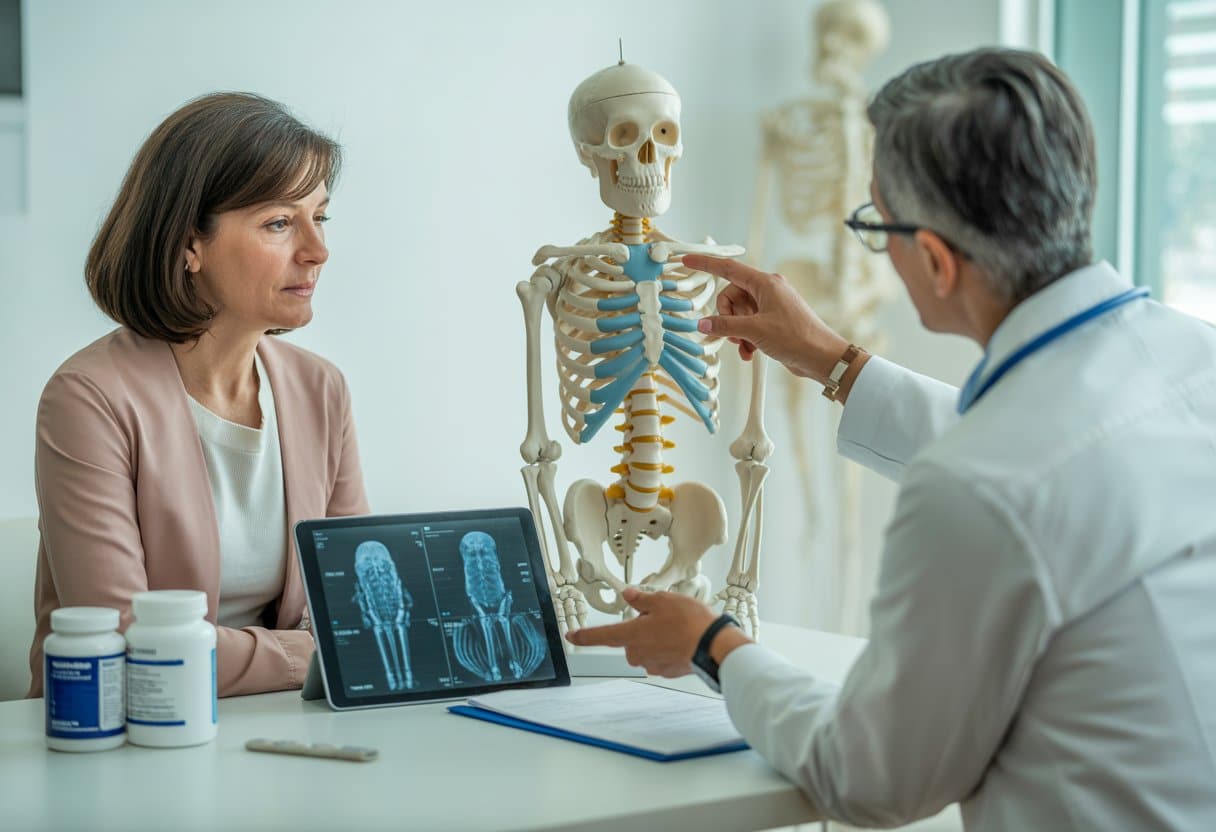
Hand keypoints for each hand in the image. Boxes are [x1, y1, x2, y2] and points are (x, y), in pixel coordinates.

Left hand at [565, 587, 719, 676]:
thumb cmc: (690, 623)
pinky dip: (668, 648)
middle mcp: (638, 653)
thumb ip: (642, 600)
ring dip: (656, 638)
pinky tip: (683, 639)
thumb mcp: (663, 600)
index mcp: (631, 635)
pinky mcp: (667, 671)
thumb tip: (629, 596)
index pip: (601, 635)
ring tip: (677, 628)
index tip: (572, 635)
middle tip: (662, 617)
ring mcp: (653, 665)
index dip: (584, 635)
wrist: (714, 646)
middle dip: (641, 628)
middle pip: (630, 639)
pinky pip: (661, 657)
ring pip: (647, 648)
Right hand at [685, 254, 849, 383]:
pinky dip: (746, 338)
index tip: (688, 261)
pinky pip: (749, 324)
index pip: (728, 268)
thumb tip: (704, 324)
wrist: (821, 357)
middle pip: (731, 297)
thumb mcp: (755, 331)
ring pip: (739, 313)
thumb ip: (725, 326)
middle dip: (728, 318)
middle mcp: (768, 291)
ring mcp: (771, 306)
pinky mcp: (773, 321)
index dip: (706, 264)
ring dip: (737, 332)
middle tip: (735, 334)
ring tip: (746, 346)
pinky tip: (751, 351)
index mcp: (765, 283)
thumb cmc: (798, 338)